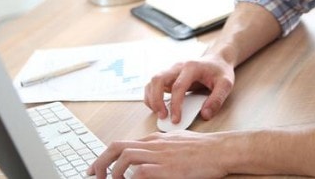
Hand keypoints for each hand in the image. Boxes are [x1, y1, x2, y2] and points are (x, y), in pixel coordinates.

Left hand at [86, 131, 228, 177]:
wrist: (220, 150)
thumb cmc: (203, 148)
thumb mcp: (177, 141)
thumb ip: (160, 146)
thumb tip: (148, 156)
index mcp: (155, 139)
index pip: (122, 144)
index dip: (104, 156)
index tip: (96, 169)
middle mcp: (154, 145)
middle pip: (117, 147)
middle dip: (100, 162)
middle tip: (94, 175)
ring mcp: (160, 156)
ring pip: (124, 158)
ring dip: (113, 172)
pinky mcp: (167, 168)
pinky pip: (140, 172)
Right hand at [144, 53, 233, 123]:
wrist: (217, 60)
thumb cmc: (220, 71)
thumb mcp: (226, 84)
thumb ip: (217, 99)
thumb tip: (205, 115)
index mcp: (192, 67)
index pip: (178, 86)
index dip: (175, 104)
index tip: (176, 119)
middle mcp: (178, 66)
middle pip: (158, 79)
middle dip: (156, 100)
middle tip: (163, 116)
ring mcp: (172, 70)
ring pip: (153, 81)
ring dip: (152, 98)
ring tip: (160, 114)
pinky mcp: (169, 76)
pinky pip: (154, 85)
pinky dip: (151, 96)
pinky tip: (158, 107)